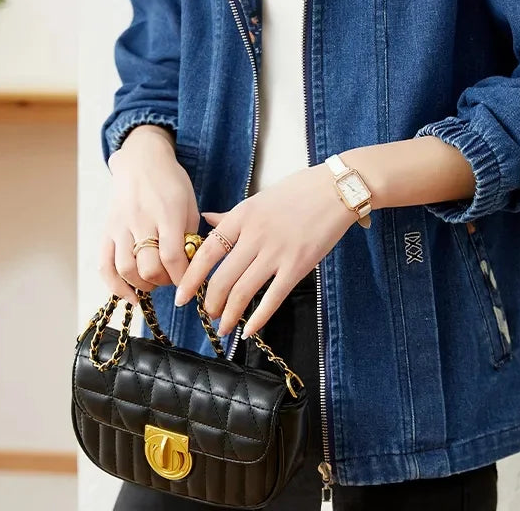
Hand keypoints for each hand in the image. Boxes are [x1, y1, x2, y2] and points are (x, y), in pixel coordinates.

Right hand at [99, 125, 199, 304]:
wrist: (142, 161)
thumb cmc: (172, 184)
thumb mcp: (189, 205)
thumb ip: (189, 236)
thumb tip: (188, 268)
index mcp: (167, 213)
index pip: (173, 257)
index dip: (182, 277)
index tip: (189, 281)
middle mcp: (141, 220)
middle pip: (148, 267)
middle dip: (164, 281)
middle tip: (172, 277)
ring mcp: (120, 226)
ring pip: (126, 270)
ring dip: (143, 285)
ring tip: (154, 282)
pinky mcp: (107, 230)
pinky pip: (105, 265)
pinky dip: (116, 286)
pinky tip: (130, 295)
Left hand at [173, 162, 357, 337]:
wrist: (337, 189)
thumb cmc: (299, 191)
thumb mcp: (260, 198)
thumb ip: (232, 215)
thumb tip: (207, 219)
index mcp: (243, 216)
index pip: (208, 251)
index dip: (192, 277)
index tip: (182, 296)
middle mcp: (255, 235)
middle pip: (222, 277)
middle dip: (211, 302)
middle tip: (209, 314)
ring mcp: (276, 251)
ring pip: (243, 291)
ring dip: (230, 314)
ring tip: (225, 325)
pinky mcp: (298, 265)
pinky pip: (273, 297)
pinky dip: (258, 318)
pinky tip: (249, 330)